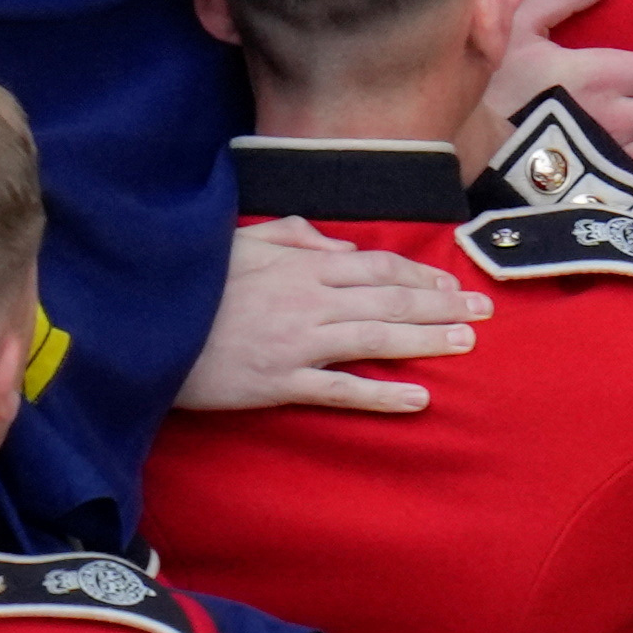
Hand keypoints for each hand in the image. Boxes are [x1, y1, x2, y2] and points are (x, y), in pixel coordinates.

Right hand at [176, 214, 484, 416]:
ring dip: (426, 341)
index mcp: (300, 264)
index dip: (419, 274)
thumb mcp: (241, 240)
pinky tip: (418, 397)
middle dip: (441, 305)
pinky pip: (341, 389)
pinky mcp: (280, 382)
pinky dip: (382, 393)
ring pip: (376, 339)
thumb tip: (335, 244)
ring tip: (466, 345)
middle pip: (389, 300)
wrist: (149, 323)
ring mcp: (297, 342)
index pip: (375, 267)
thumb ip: (293, 235)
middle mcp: (308, 300)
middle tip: (483, 314)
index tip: (451, 282)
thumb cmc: (195, 283)